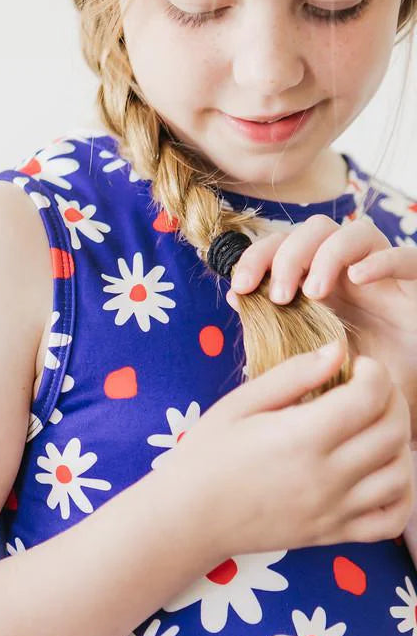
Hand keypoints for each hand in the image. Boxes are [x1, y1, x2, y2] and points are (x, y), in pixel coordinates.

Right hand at [157, 342, 413, 554]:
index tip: (355, 368)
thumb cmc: (205, 456)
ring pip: (400, 476)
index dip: (374, 372)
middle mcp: (326, 476)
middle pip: (393, 432)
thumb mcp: (239, 404)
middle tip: (368, 393)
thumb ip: (292, 376)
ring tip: (373, 431)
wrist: (186, 518)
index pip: (371, 396)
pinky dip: (401, 498)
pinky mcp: (331, 535)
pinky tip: (380, 476)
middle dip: (392, 401)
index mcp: (303, 437)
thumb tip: (338, 352)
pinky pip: (390, 522)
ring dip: (398, 446)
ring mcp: (333, 510)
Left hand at [225, 214, 416, 441]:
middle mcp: (347, 271)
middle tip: (278, 296)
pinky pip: (406, 257)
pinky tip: (358, 279)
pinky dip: (380, 261)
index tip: (240, 288)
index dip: (257, 256)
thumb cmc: (344, 381)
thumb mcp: (301, 357)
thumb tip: (236, 296)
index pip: (283, 245)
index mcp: (315, 282)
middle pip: (316, 229)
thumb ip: (272, 327)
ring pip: (356, 231)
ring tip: (314, 294)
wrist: (387, 406)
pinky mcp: (415, 287)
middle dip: (288, 254)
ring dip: (327, 255)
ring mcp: (382, 276)